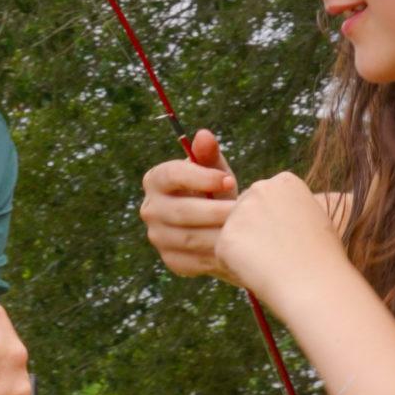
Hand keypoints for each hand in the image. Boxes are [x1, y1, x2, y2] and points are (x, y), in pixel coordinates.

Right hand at [139, 129, 238, 280]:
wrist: (217, 227)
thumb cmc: (215, 191)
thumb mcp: (216, 172)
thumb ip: (209, 155)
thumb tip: (203, 135)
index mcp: (156, 180)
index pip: (171, 175)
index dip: (200, 177)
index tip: (230, 179)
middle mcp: (150, 209)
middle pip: (181, 211)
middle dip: (215, 210)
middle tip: (243, 211)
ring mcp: (158, 237)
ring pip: (189, 237)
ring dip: (219, 235)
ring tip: (244, 230)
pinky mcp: (171, 260)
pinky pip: (193, 260)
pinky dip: (215, 255)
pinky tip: (236, 249)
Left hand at [216, 171, 348, 297]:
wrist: (317, 284)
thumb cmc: (322, 258)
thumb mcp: (314, 219)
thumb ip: (289, 210)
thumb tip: (269, 218)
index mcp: (284, 182)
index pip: (264, 200)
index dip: (275, 225)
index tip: (292, 240)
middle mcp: (260, 189)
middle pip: (244, 213)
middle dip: (254, 234)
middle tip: (280, 255)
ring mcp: (240, 212)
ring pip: (234, 234)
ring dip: (246, 251)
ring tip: (273, 264)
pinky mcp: (226, 237)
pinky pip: (224, 254)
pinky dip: (237, 267)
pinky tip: (261, 272)